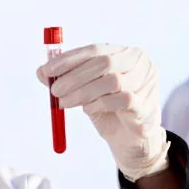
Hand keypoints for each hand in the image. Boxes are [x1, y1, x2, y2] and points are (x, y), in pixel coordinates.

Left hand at [37, 44, 169, 181]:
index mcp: (123, 52)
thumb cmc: (107, 108)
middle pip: (103, 63)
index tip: (46, 70)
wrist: (128, 139)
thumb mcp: (84, 90)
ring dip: (83, 92)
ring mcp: (146, 82)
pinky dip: (100, 104)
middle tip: (55, 91)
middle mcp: (139, 62)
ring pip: (112, 81)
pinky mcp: (146, 104)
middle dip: (74, 77)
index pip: (94, 50)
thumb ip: (66, 78)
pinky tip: (88, 109)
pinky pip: (122, 99)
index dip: (69, 59)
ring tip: (66, 103)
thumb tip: (41, 71)